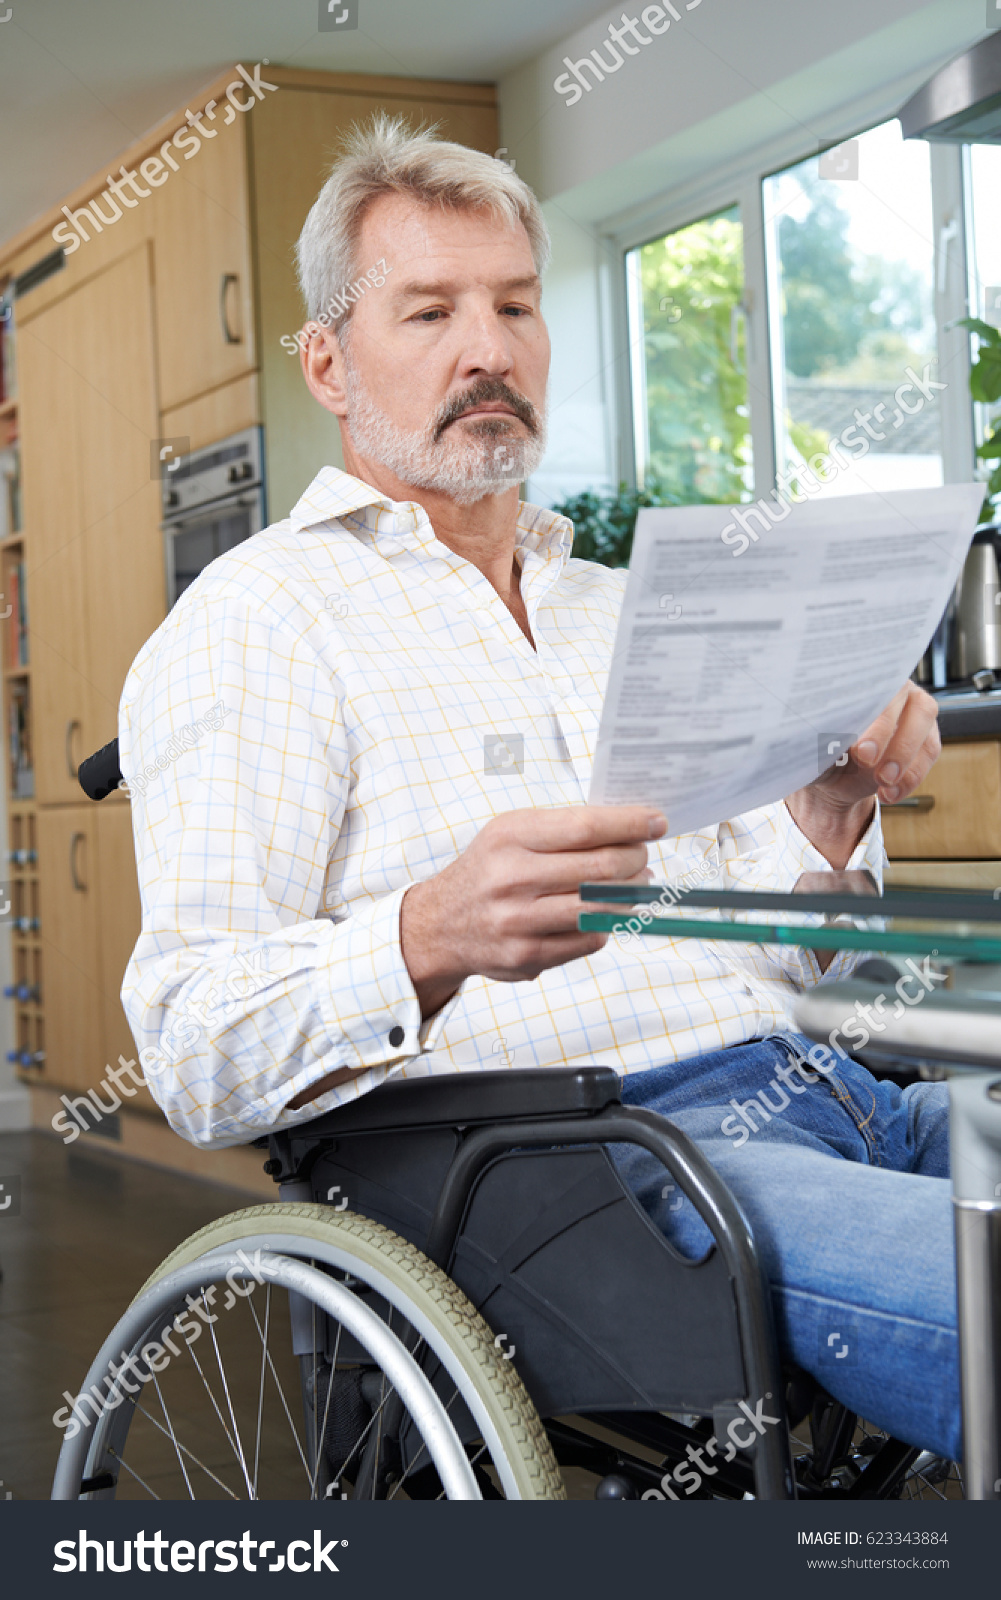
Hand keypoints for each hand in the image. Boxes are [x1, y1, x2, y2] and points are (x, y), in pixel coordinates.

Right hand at [401, 805, 665, 1016]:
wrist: (439, 924)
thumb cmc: (488, 871)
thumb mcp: (511, 834)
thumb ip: (563, 830)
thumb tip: (631, 829)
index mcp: (509, 837)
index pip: (586, 827)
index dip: (630, 824)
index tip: (657, 822)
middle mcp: (511, 879)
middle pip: (600, 868)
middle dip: (635, 860)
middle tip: (643, 856)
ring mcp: (518, 922)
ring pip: (601, 907)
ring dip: (630, 894)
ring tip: (635, 884)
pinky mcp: (527, 956)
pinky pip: (589, 939)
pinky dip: (607, 923)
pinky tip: (605, 911)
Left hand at [786, 681, 939, 871]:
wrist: (833, 777)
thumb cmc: (820, 752)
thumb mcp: (813, 748)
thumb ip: (819, 740)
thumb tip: (819, 739)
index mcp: (865, 680)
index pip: (879, 690)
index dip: (875, 721)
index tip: (861, 752)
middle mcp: (897, 690)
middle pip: (911, 706)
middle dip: (894, 742)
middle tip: (875, 771)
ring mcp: (916, 712)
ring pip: (925, 731)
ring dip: (906, 762)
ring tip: (883, 784)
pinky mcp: (926, 738)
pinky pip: (928, 755)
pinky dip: (910, 778)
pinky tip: (888, 793)